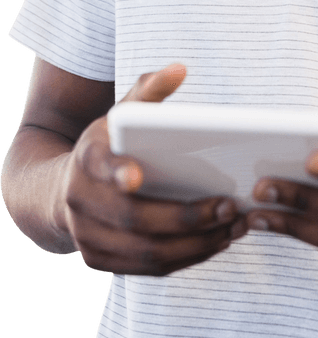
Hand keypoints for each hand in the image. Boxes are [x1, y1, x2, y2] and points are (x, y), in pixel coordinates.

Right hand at [63, 65, 246, 274]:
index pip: (99, 166)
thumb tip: (179, 68)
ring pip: (146, 251)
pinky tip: (216, 242)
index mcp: (86, 159)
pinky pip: (148, 269)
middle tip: (230, 207)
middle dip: (186, 217)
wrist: (62, 191)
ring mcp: (87, 237)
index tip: (137, 175)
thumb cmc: (108, 147)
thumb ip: (148, 91)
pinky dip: (186, 259)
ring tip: (234, 227)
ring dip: (195, 244)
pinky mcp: (100, 262)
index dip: (116, 172)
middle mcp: (79, 202)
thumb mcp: (120, 114)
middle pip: (135, 219)